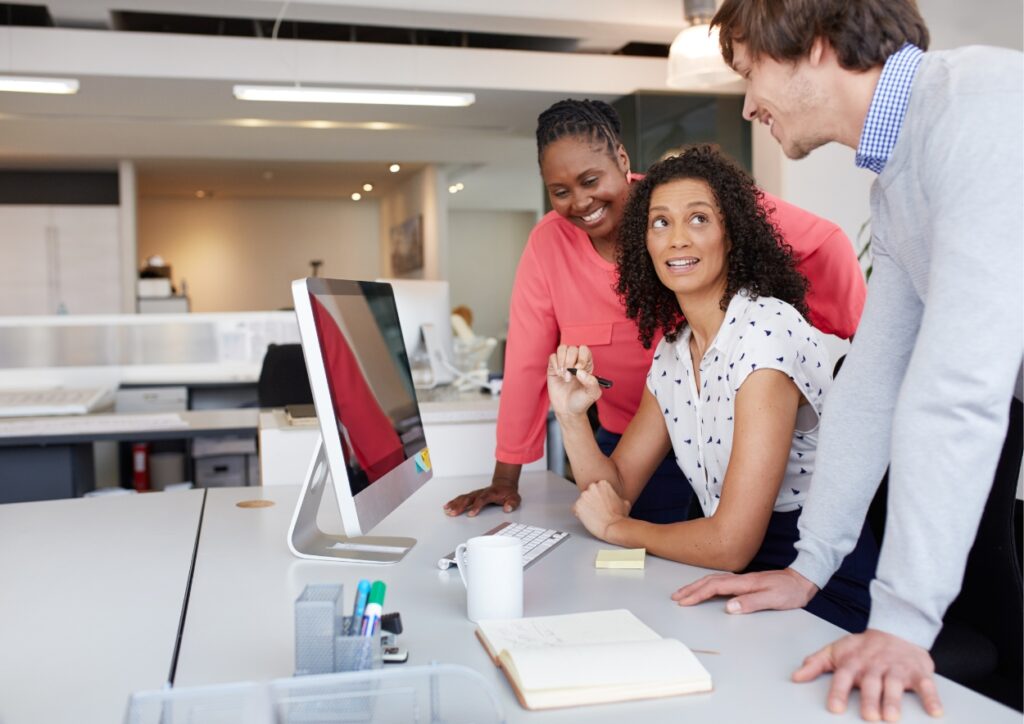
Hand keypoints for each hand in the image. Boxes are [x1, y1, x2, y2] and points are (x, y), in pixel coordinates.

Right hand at [443, 482, 520, 516]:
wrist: (504, 484)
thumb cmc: (507, 493)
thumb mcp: (514, 498)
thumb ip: (512, 503)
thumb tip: (507, 508)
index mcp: (490, 493)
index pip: (482, 500)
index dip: (476, 507)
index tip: (470, 514)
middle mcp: (481, 492)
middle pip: (469, 498)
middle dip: (460, 506)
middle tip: (453, 513)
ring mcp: (476, 493)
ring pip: (463, 498)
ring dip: (455, 504)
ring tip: (447, 510)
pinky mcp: (472, 495)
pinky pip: (462, 498)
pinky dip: (454, 501)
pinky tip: (447, 506)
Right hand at [547, 344, 601, 417]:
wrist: (568, 410)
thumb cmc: (581, 401)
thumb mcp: (592, 394)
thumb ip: (591, 382)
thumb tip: (580, 371)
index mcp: (587, 364)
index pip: (584, 350)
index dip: (581, 357)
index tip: (578, 370)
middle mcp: (576, 361)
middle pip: (572, 349)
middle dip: (570, 362)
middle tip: (569, 377)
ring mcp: (564, 363)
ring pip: (562, 349)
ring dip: (562, 362)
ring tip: (563, 376)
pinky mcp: (553, 367)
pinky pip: (552, 357)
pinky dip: (555, 364)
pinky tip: (558, 375)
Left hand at [572, 479, 629, 541]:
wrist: (614, 527)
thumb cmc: (620, 516)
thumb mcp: (624, 502)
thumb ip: (617, 497)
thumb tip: (619, 499)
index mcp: (603, 483)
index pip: (595, 489)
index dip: (598, 497)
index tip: (601, 503)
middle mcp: (592, 487)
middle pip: (587, 494)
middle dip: (590, 501)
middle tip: (597, 510)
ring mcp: (584, 496)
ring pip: (581, 501)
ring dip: (585, 508)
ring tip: (594, 515)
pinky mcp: (578, 505)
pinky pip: (575, 509)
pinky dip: (580, 514)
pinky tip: (588, 518)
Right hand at [670, 567, 817, 612]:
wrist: (803, 580)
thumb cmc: (790, 591)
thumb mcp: (774, 599)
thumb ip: (752, 602)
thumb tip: (729, 607)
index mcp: (744, 582)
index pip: (715, 587)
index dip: (698, 594)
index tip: (684, 602)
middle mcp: (740, 579)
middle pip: (709, 581)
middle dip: (691, 589)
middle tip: (676, 597)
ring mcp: (742, 580)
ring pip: (713, 581)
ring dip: (696, 587)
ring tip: (684, 594)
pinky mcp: (745, 583)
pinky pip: (719, 583)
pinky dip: (707, 586)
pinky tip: (704, 590)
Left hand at [793, 629, 942, 720]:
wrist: (896, 628)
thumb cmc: (863, 647)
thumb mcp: (836, 651)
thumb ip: (816, 664)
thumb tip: (795, 676)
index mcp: (853, 662)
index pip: (843, 677)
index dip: (839, 692)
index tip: (835, 707)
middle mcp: (874, 666)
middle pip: (871, 683)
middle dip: (870, 699)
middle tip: (870, 717)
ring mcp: (896, 668)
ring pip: (895, 684)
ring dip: (894, 700)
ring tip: (893, 717)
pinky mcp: (917, 671)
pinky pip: (926, 685)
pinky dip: (931, 697)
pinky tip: (934, 711)